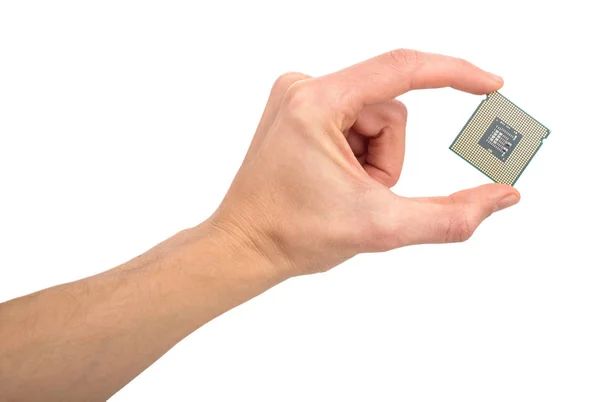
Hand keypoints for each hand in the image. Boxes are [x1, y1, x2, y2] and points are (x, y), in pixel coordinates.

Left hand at [210, 49, 518, 276]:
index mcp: (317, 103)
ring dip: (374, 161)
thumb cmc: (294, 235)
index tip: (490, 85)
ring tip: (343, 191)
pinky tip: (331, 180)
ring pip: (376, 120)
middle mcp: (303, 87)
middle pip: (391, 111)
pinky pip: (355, 122)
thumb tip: (503, 195)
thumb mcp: (380, 227)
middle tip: (361, 195)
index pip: (402, 69)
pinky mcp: (300, 109)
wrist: (245, 246)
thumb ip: (450, 216)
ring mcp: (299, 96)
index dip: (454, 74)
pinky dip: (358, 156)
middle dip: (389, 160)